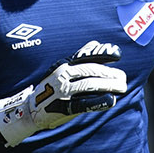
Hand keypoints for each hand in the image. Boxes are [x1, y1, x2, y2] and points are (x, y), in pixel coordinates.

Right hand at [0, 41, 125, 146]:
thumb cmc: (51, 87)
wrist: (30, 109)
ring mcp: (63, 91)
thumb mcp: (63, 68)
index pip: (86, 56)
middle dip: (110, 74)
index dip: (103, 54)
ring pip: (90, 85)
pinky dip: (99, 101)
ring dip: (108, 85)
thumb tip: (96, 43)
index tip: (118, 54)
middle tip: (123, 78)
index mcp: (64, 64)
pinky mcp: (64, 107)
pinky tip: (111, 100)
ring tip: (122, 87)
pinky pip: (85, 103)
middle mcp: (63, 75)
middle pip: (91, 71)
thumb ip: (80, 57)